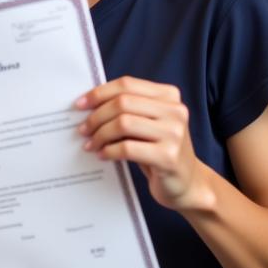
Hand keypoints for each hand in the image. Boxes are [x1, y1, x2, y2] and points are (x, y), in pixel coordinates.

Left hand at [77, 76, 207, 210]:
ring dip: (100, 134)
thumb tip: (88, 104)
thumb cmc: (158, 149)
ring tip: (91, 144)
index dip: (99, 93)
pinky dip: (109, 151)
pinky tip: (103, 155)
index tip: (80, 104)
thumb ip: (128, 109)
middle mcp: (176, 111)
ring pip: (123, 124)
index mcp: (169, 96)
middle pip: (122, 103)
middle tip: (83, 129)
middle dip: (96, 116)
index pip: (127, 84)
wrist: (186, 183)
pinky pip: (128, 148)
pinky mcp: (169, 157)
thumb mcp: (148, 123)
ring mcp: (175, 134)